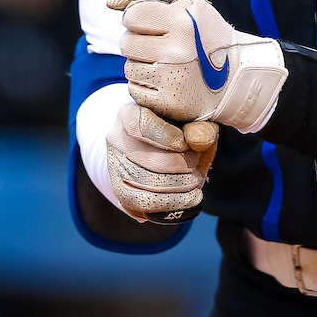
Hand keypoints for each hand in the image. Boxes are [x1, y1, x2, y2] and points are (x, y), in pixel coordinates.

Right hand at [105, 101, 217, 223]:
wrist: (147, 144)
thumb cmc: (173, 128)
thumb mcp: (187, 120)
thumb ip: (198, 126)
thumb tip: (201, 139)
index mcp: (129, 113)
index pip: (142, 125)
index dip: (169, 137)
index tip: (186, 144)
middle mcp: (116, 139)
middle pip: (150, 160)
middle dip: (182, 166)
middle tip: (197, 166)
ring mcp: (114, 165)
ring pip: (148, 184)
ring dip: (180, 186)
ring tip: (196, 182)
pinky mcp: (119, 189)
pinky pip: (143, 203)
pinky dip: (172, 203)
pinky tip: (192, 198)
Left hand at [108, 0, 286, 131]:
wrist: (235, 76)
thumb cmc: (206, 33)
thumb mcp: (188, 0)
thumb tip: (111, 4)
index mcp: (182, 22)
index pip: (132, 15)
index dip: (138, 18)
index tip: (151, 23)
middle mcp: (176, 51)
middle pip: (126, 43)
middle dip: (138, 41)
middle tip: (158, 44)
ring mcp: (172, 79)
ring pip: (128, 67)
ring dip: (141, 64)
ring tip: (164, 63)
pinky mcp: (168, 103)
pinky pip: (134, 90)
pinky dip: (145, 85)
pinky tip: (165, 80)